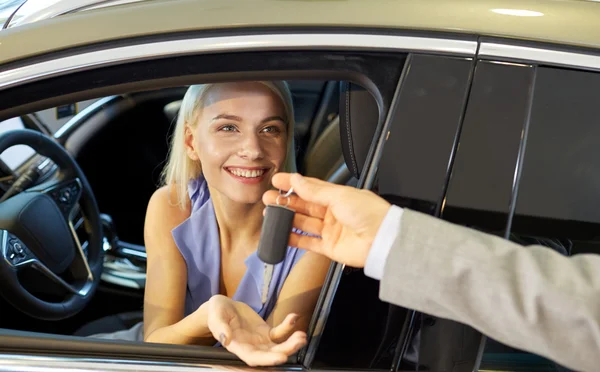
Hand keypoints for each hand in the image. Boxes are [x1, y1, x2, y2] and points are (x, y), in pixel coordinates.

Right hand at [206, 295, 306, 366]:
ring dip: (291, 342)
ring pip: (278, 346)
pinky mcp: (266, 332)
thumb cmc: (216, 312)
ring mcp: (260, 341)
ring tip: (302, 335)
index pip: (253, 358)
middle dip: (286, 350)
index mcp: (237, 347)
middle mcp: (251, 347)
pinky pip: (279, 332)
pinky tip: (294, 317)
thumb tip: (226, 339)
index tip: (281, 357)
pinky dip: (288, 326)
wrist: (223, 307)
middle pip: (270, 354)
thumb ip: (220, 327)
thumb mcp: (216, 316)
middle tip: (299, 341)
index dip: (267, 359)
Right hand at [263, 173, 391, 267]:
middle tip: (269, 198)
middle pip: (304, 205)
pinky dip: (293, 239)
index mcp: (338, 196)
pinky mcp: (329, 247)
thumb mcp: (339, 196)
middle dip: (286, 201)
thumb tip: (297, 180)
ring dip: (287, 218)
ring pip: (303, 223)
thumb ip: (315, 190)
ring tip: (271, 214)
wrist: (382, 240)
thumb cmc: (370, 214)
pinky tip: (282, 234)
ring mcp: (330, 230)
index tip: (278, 180)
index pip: (311, 187)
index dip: (293, 183)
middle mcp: (334, 212)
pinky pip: (307, 242)